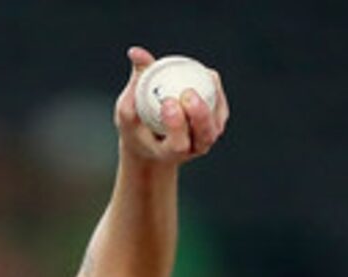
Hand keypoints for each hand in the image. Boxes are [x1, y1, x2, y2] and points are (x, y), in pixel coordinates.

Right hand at [115, 46, 228, 165]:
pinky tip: (203, 72)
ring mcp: (209, 136)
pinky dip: (213, 87)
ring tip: (202, 75)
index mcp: (170, 153)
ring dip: (212, 98)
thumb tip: (136, 52)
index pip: (177, 144)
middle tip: (188, 93)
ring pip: (216, 119)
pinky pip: (219, 101)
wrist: (154, 138)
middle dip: (199, 114)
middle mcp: (194, 149)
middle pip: (205, 135)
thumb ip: (135, 83)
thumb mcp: (128, 108)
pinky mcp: (217, 119)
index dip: (176, 125)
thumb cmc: (137, 125)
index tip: (168, 102)